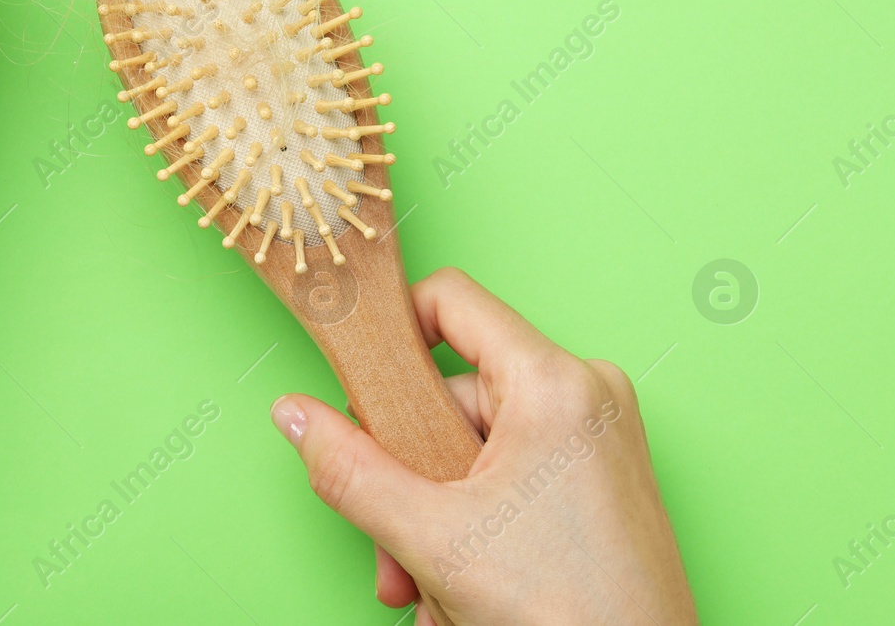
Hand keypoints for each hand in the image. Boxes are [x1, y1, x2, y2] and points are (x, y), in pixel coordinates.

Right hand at [271, 268, 695, 624]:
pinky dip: (472, 524)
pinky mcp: (598, 476)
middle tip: (395, 546)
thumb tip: (297, 417)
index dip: (391, 332)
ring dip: (432, 518)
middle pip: (449, 394)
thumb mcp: (432, 539)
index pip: (451, 300)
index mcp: (555, 383)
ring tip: (432, 587)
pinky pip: (507, 473)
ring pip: (471, 446)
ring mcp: (595, 437)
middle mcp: (585, 394)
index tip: (353, 379)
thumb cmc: (574, 616)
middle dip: (407, 477)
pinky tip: (463, 589)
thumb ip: (350, 470)